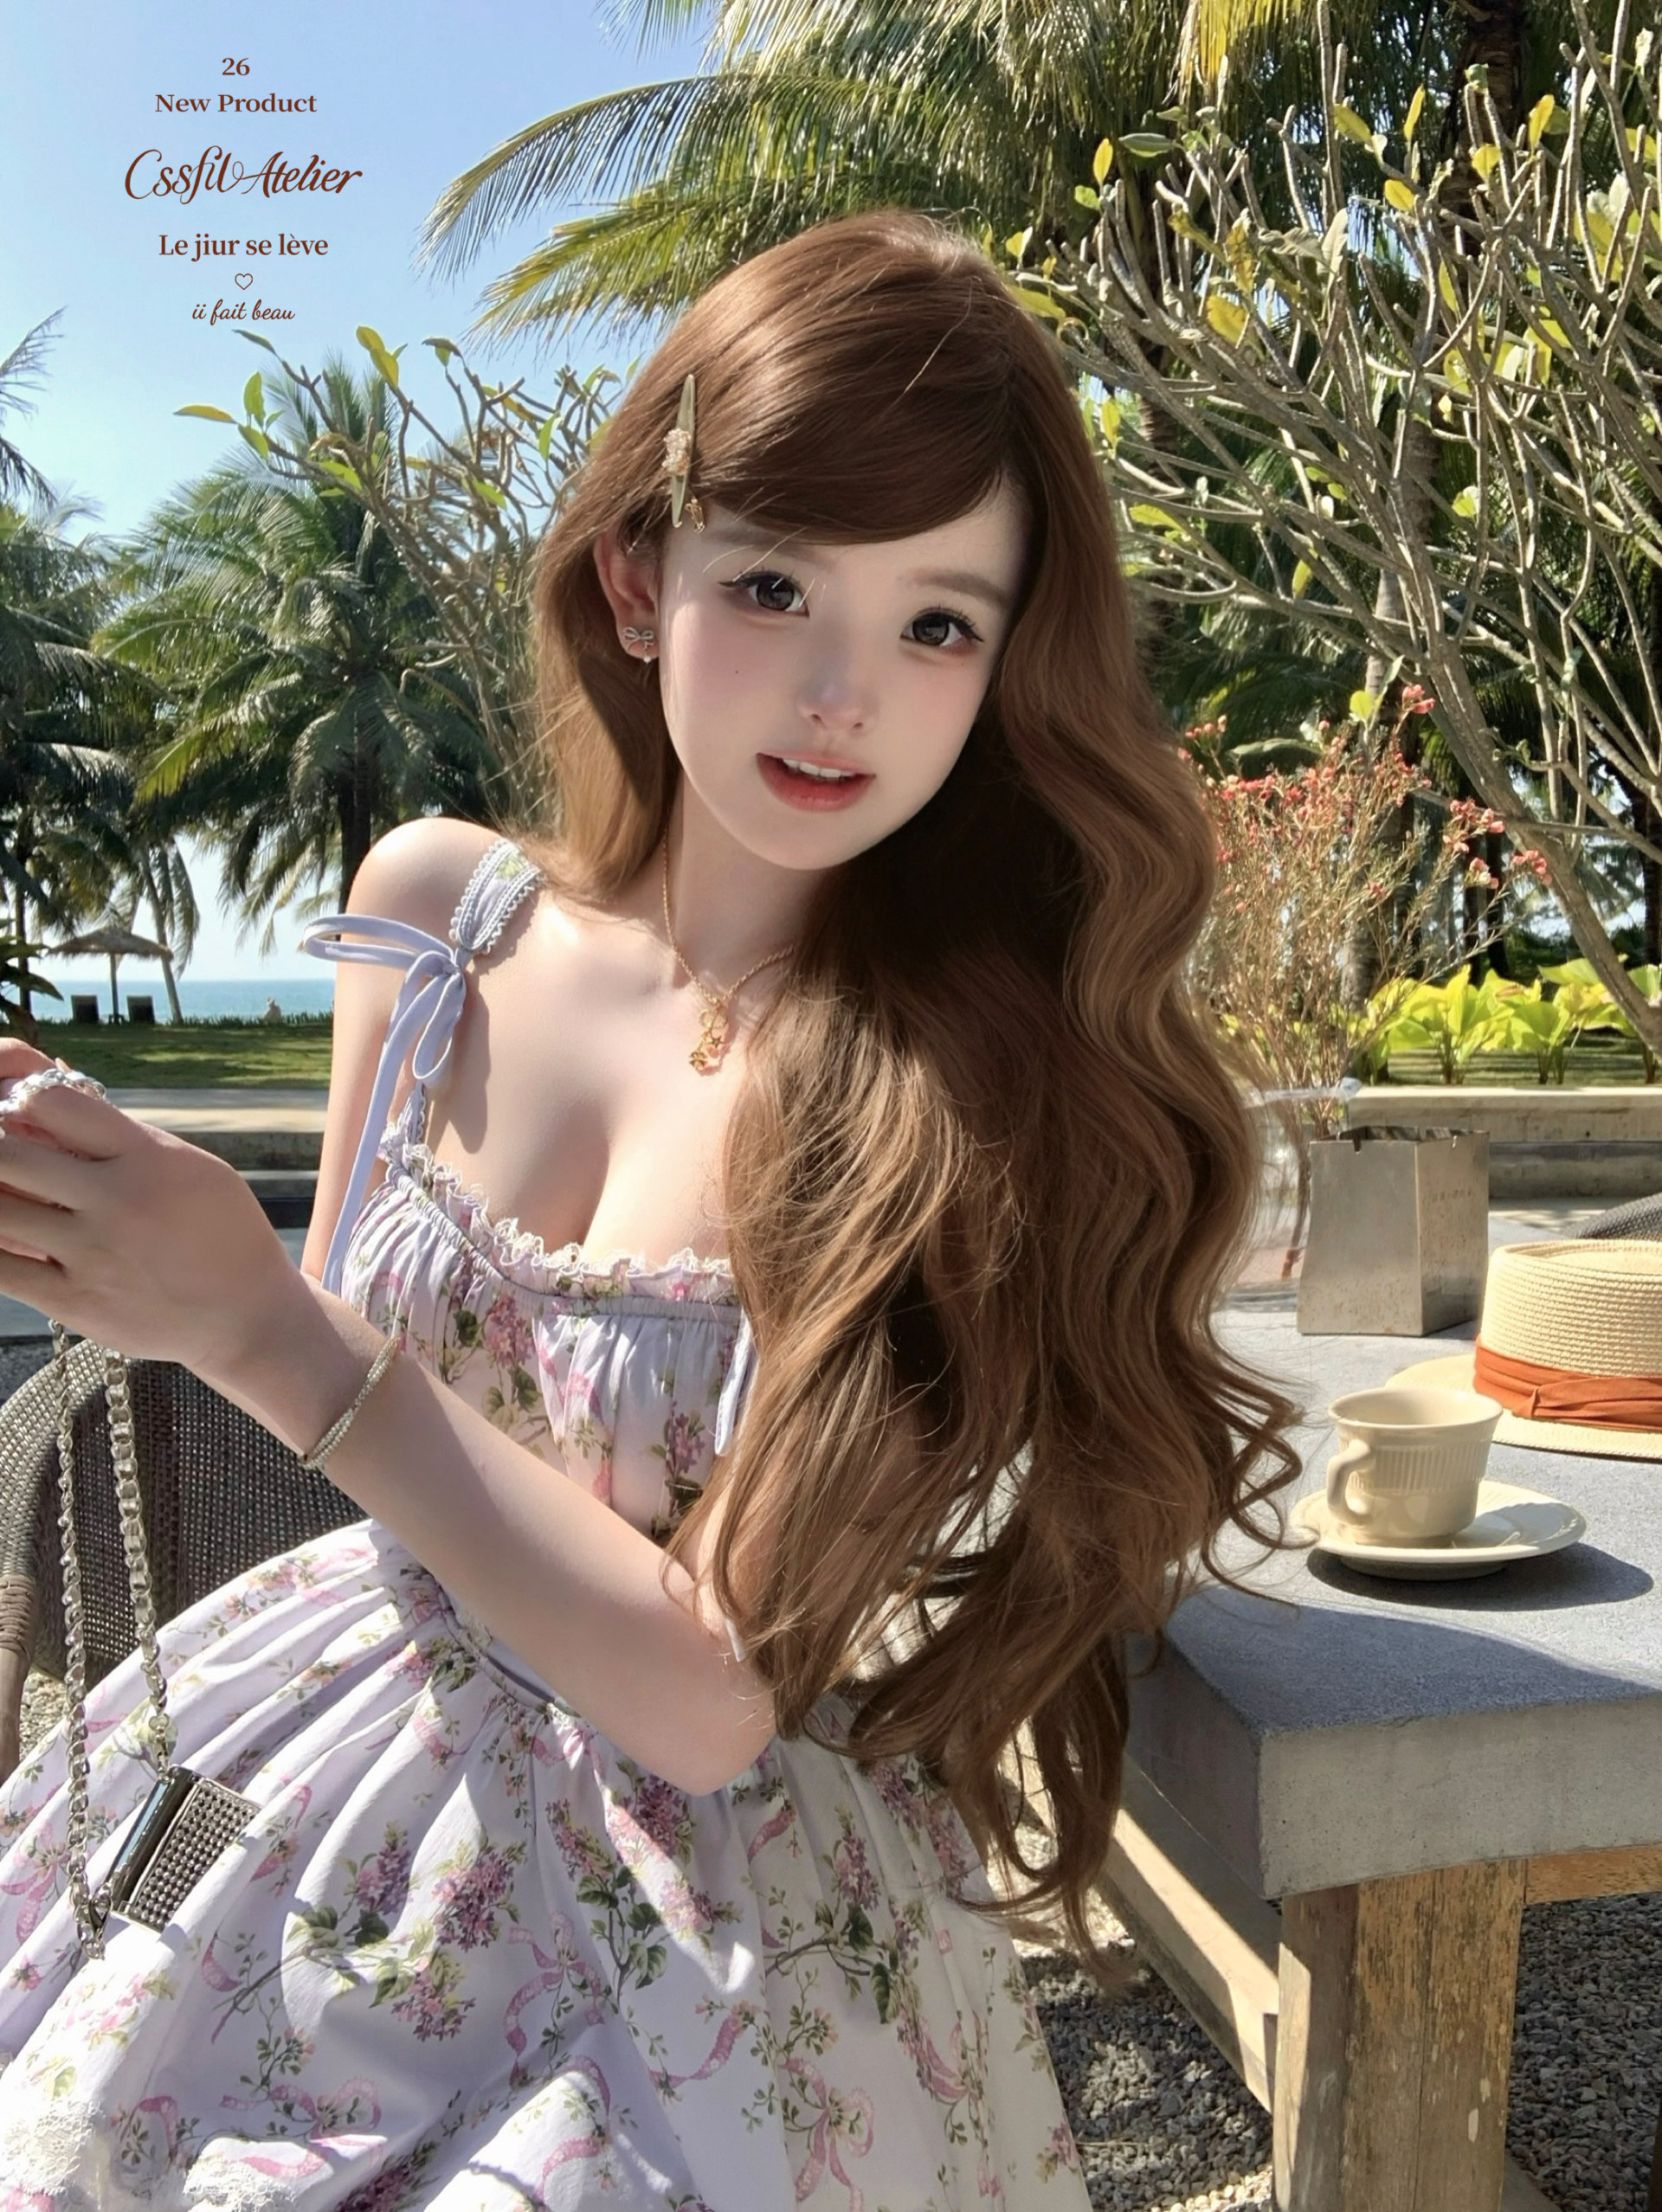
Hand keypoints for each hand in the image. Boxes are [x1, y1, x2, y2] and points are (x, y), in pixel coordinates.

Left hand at [0, 1038, 302, 1375]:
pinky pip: (1, 1268)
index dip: (21, 1098)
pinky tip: (8, 1238)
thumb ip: (126, 1139)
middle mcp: (117, 1201)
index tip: (23, 1113)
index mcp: (149, 1157)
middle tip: (6, 1157)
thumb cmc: (220, 1230)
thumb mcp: (192, 1167)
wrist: (248, 1314)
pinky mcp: (75, 1303)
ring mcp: (93, 1255)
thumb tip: (56, 1104)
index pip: (50, 1100)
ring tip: (13, 1197)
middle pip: (6, 1153)